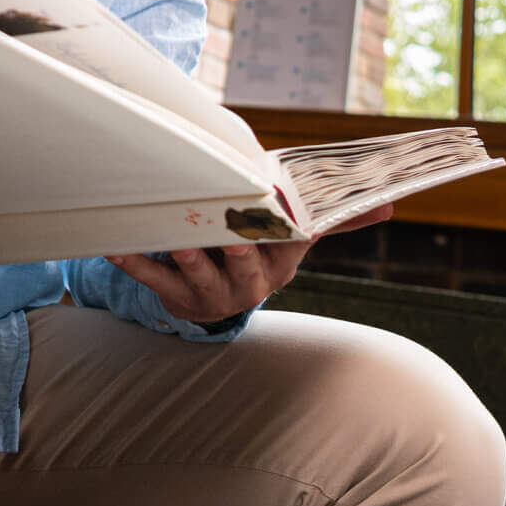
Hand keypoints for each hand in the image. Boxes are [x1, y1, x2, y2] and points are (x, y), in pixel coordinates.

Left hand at [106, 203, 392, 326]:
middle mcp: (249, 282)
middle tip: (233, 231)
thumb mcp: (293, 241)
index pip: (287, 242)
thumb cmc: (255, 253)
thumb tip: (388, 203)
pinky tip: (117, 245)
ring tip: (178, 240)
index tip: (278, 207)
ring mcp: (211, 292)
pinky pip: (153, 279)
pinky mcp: (175, 297)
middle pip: (245, 264)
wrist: (214, 302)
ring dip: (189, 256)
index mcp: (280, 263)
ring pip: (199, 274)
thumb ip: (333, 220)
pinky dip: (135, 262)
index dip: (284, 228)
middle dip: (239, 247)